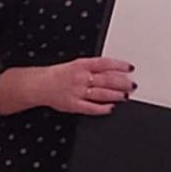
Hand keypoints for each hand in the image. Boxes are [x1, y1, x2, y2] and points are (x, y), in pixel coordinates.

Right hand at [0, 57, 132, 116]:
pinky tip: (111, 108)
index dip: (119, 65)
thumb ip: (92, 68)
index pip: (104, 63)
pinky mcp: (74, 104)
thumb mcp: (74, 64)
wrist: (38, 85)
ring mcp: (78, 92)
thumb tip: (112, 70)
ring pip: (102, 93)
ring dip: (116, 95)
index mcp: (81, 65)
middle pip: (107, 79)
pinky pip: (91, 108)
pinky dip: (103, 108)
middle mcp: (81, 77)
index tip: (130, 68)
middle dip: (122, 82)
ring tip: (126, 95)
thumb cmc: (58, 75)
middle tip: (132, 84)